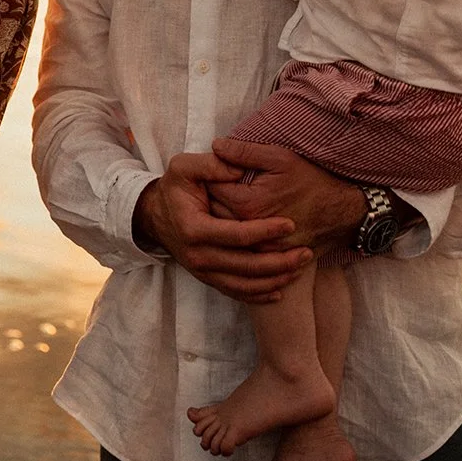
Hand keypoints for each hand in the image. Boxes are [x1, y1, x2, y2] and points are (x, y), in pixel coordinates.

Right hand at [134, 152, 311, 302]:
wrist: (155, 215)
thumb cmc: (175, 189)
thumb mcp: (184, 167)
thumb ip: (212, 164)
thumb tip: (239, 168)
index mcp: (194, 228)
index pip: (236, 235)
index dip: (265, 231)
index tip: (290, 224)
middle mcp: (197, 255)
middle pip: (245, 266)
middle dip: (279, 262)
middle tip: (306, 252)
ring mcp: (202, 271)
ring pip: (244, 285)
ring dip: (275, 280)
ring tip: (300, 268)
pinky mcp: (207, 279)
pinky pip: (236, 293)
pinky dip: (259, 295)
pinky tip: (281, 289)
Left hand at [205, 138, 364, 253]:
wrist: (343, 212)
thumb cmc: (312, 181)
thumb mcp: (280, 158)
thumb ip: (244, 152)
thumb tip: (216, 145)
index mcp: (248, 204)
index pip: (212, 189)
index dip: (210, 175)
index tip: (213, 167)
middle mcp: (251, 230)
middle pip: (214, 213)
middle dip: (211, 197)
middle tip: (214, 183)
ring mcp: (260, 247)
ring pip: (226, 232)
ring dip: (221, 217)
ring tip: (225, 200)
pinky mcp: (269, 256)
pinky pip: (243, 246)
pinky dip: (237, 233)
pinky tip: (239, 220)